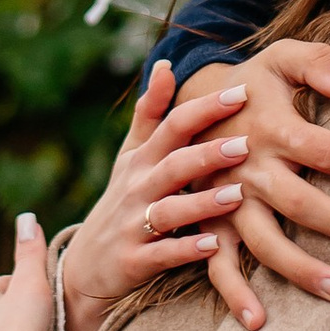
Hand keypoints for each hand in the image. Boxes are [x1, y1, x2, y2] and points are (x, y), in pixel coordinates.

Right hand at [59, 61, 253, 330]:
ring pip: (169, 210)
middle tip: (245, 144)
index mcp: (141, 159)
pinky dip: (185, 249)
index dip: (205, 109)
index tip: (242, 91)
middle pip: (172, 164)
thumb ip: (150, 113)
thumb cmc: (121, 203)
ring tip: (236, 194)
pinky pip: (162, 255)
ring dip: (202, 203)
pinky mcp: (133, 262)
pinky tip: (213, 245)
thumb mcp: (130, 156)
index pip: (173, 125)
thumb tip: (167, 63)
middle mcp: (136, 188)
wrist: (84, 268)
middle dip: (207, 153)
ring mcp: (133, 225)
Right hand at [191, 37, 329, 330]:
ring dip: (301, 268)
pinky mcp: (207, 223)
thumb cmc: (251, 83)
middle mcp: (248, 168)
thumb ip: (317, 64)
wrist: (188, 104)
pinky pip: (218, 265)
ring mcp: (226, 201)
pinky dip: (234, 293)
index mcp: (271, 127)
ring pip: (265, 241)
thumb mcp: (279, 58)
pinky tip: (259, 322)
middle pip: (302, 202)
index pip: (328, 150)